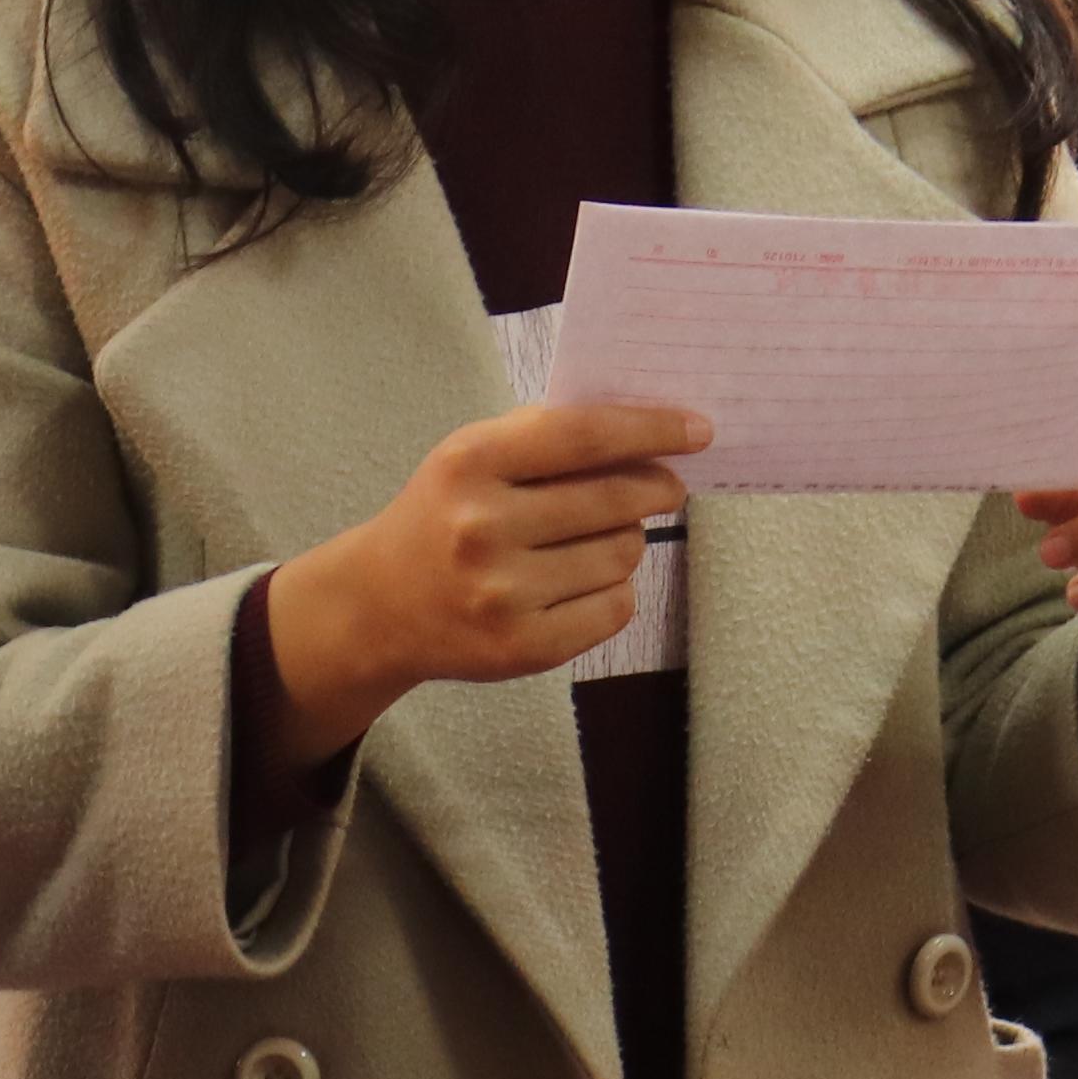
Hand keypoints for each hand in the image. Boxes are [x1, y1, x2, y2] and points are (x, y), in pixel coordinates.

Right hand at [261, 403, 705, 765]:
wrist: (379, 606)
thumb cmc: (443, 514)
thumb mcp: (473, 456)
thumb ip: (546, 438)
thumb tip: (647, 432)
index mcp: (471, 462)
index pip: (584, 436)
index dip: (651, 429)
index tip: (698, 430)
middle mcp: (483, 528)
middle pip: (615, 499)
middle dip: (657, 487)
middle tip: (667, 486)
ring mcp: (502, 594)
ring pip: (622, 554)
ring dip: (629, 540)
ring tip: (600, 538)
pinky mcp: (522, 648)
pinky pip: (614, 609)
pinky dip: (616, 590)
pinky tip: (586, 581)